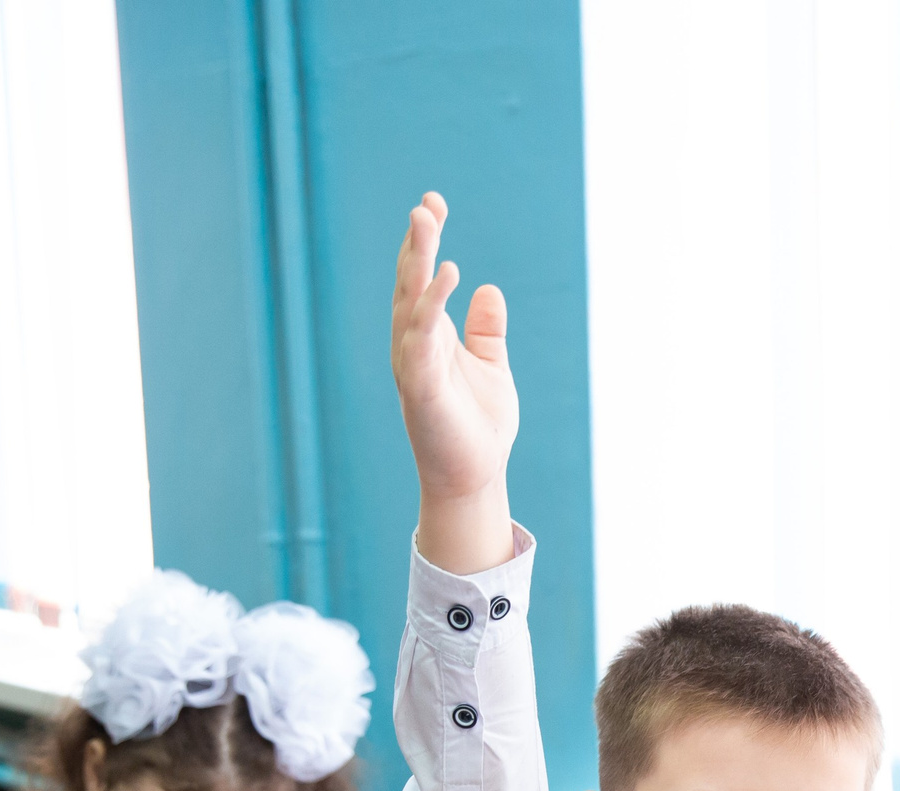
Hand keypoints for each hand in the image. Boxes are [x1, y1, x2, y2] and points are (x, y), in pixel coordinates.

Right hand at [390, 192, 516, 569]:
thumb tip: (489, 291)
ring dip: (416, 261)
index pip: (421, 279)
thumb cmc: (478, 426)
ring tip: (427, 222)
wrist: (475, 477)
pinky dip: (431, 304)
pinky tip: (448, 273)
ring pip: (409, 302)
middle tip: (427, 203)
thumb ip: (486, 331)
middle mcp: (414, 345)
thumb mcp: (490, 366)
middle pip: (410, 283)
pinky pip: (422, 338)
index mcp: (428, 337)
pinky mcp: (421, 387)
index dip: (425, 241)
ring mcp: (414, 364)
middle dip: (417, 242)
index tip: (434, 203)